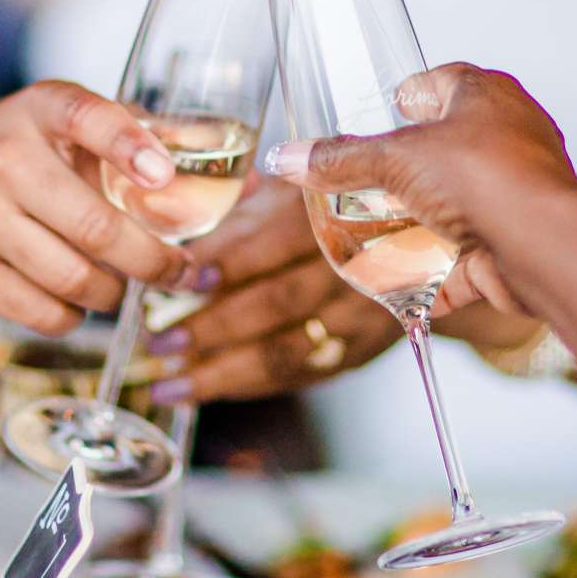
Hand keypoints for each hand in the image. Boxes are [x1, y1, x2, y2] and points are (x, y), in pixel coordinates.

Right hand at [0, 84, 191, 331]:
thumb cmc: (17, 148)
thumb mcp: (66, 121)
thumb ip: (143, 141)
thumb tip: (246, 185)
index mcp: (40, 110)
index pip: (89, 118)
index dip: (131, 146)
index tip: (163, 174)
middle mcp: (4, 159)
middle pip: (98, 228)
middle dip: (156, 261)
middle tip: (183, 270)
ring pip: (76, 280)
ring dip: (116, 292)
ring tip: (125, 282)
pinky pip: (44, 313)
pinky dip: (76, 315)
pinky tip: (81, 298)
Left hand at [143, 178, 402, 403]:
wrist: (419, 245)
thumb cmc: (334, 208)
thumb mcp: (294, 189)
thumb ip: (243, 205)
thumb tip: (171, 224)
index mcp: (330, 213)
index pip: (268, 243)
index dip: (222, 265)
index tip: (175, 282)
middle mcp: (351, 267)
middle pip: (274, 304)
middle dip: (210, 329)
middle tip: (157, 343)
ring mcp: (359, 316)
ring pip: (285, 352)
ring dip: (221, 372)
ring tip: (169, 384)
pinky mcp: (359, 351)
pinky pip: (299, 375)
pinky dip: (249, 385)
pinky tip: (209, 388)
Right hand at [261, 65, 576, 318]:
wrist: (542, 248)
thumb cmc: (485, 177)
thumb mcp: (395, 160)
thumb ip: (339, 161)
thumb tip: (286, 158)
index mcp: (487, 97)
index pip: (446, 80)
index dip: (414, 92)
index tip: (391, 105)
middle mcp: (510, 138)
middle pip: (451, 146)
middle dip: (413, 166)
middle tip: (373, 177)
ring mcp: (515, 192)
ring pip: (462, 203)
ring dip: (426, 221)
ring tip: (383, 231)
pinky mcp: (513, 243)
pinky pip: (468, 260)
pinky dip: (440, 275)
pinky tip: (409, 288)